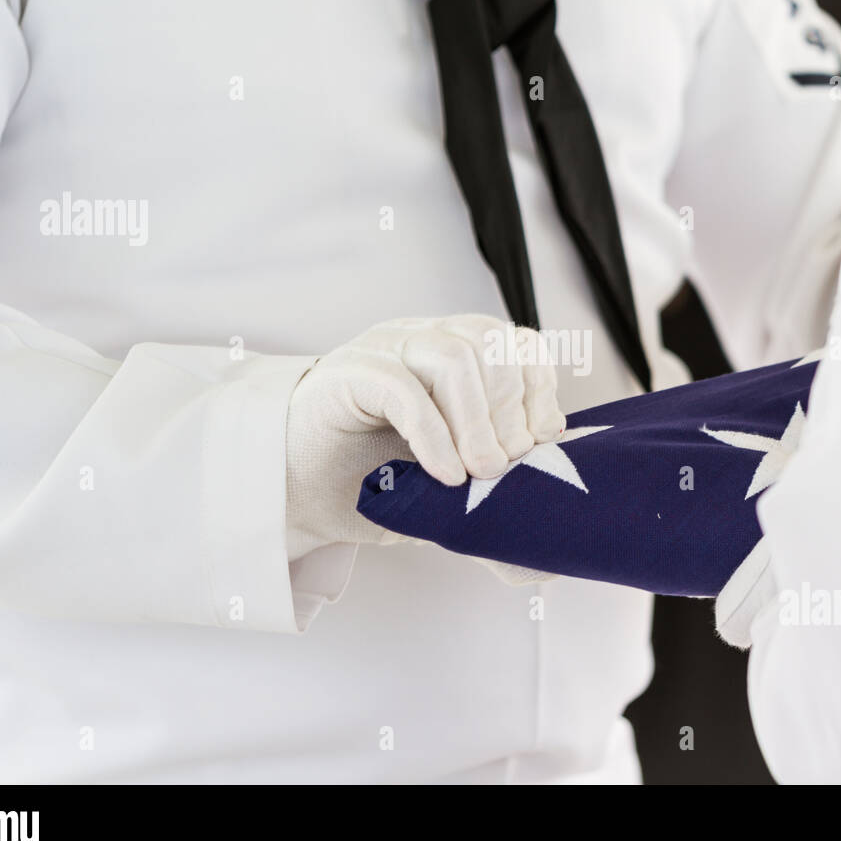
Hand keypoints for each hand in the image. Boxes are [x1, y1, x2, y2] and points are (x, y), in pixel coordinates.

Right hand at [285, 315, 564, 553]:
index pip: (513, 341)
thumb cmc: (370, 488)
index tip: (538, 440)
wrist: (292, 501)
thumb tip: (548, 494)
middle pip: (490, 343)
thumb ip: (493, 475)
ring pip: (454, 356)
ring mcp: (380, 350)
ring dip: (479, 422)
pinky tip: (445, 475)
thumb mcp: (448, 483)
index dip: (537, 387)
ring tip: (479, 473)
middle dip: (511, 409)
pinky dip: (435, 434)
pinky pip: (403, 387)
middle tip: (504, 468)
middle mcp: (417, 339)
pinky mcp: (346, 374)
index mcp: (448, 352)